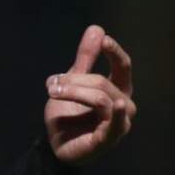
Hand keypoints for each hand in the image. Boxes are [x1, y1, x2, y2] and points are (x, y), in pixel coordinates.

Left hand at [43, 25, 136, 164]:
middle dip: (74, 80)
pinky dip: (115, 114)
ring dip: (75, 91)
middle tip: (51, 83)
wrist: (54, 146)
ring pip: (102, 97)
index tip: (103, 40)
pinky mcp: (109, 138)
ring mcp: (119, 123)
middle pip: (102, 82)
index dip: (114, 52)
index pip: (122, 66)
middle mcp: (123, 105)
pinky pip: (115, 123)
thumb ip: (84, 59)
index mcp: (117, 90)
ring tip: (53, 92)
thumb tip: (97, 29)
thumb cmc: (67, 115)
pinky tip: (115, 105)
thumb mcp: (71, 83)